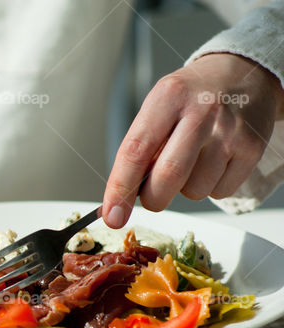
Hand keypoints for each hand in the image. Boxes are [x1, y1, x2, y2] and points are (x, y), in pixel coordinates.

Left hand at [103, 53, 283, 227]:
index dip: (120, 189)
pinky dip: (210, 187)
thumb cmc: (191, 96)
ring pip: (195, 191)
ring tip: (191, 162)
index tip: (112, 216)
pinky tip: (213, 162)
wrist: (245, 74)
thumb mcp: (158, 106)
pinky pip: (220, 191)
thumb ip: (141, 147)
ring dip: (184, 190)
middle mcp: (202, 112)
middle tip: (151, 195)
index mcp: (168, 97)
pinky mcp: (252, 149)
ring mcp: (230, 131)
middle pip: (167, 177)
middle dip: (152, 199)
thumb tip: (123, 197)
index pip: (135, 151)